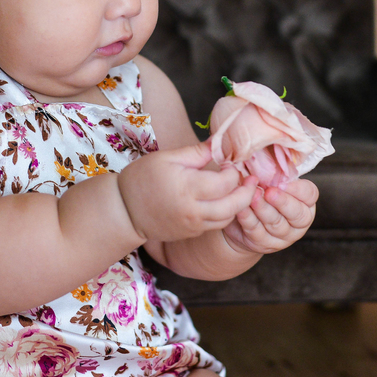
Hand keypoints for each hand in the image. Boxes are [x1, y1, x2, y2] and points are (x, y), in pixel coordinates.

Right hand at [117, 140, 258, 242]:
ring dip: (239, 205)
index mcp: (189, 187)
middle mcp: (194, 210)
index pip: (226, 182)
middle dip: (248, 192)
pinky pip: (215, 225)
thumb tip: (220, 142)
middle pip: (235, 205)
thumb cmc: (142, 178)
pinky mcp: (191, 233)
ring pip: (228, 218)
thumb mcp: (167, 158)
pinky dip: (225, 214)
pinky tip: (223, 201)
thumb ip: (196, 152)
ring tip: (241, 190)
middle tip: (252, 179)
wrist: (124, 211)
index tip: (231, 163)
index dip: (234, 171)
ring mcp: (193, 225)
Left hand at [221, 177, 317, 254]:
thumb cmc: (262, 194)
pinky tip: (242, 208)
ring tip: (253, 196)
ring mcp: (283, 236)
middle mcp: (298, 222)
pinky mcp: (264, 244)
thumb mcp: (272, 182)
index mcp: (305, 203)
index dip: (298, 189)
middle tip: (270, 191)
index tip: (283, 182)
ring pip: (276, 223)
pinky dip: (248, 218)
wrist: (243, 224)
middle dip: (283, 202)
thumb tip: (268, 152)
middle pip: (297, 214)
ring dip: (263, 209)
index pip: (310, 195)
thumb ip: (275, 172)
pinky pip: (257, 231)